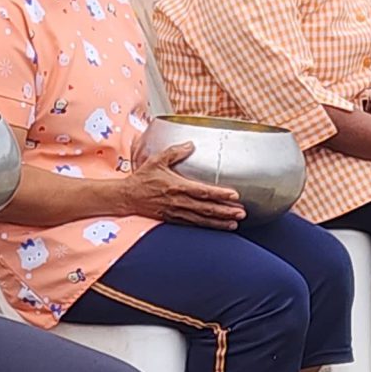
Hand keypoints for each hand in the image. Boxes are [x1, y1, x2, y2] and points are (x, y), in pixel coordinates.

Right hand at [119, 140, 244, 228]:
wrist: (128, 197)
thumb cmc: (143, 178)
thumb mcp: (157, 160)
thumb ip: (175, 152)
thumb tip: (190, 144)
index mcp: (177, 186)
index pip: (203, 191)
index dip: (220, 194)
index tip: (234, 195)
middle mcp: (179, 201)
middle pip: (207, 208)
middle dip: (225, 211)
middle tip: (241, 212)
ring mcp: (177, 212)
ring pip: (202, 219)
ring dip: (220, 221)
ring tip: (235, 222)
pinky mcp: (173, 219)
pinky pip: (194, 224)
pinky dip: (208, 226)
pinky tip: (218, 227)